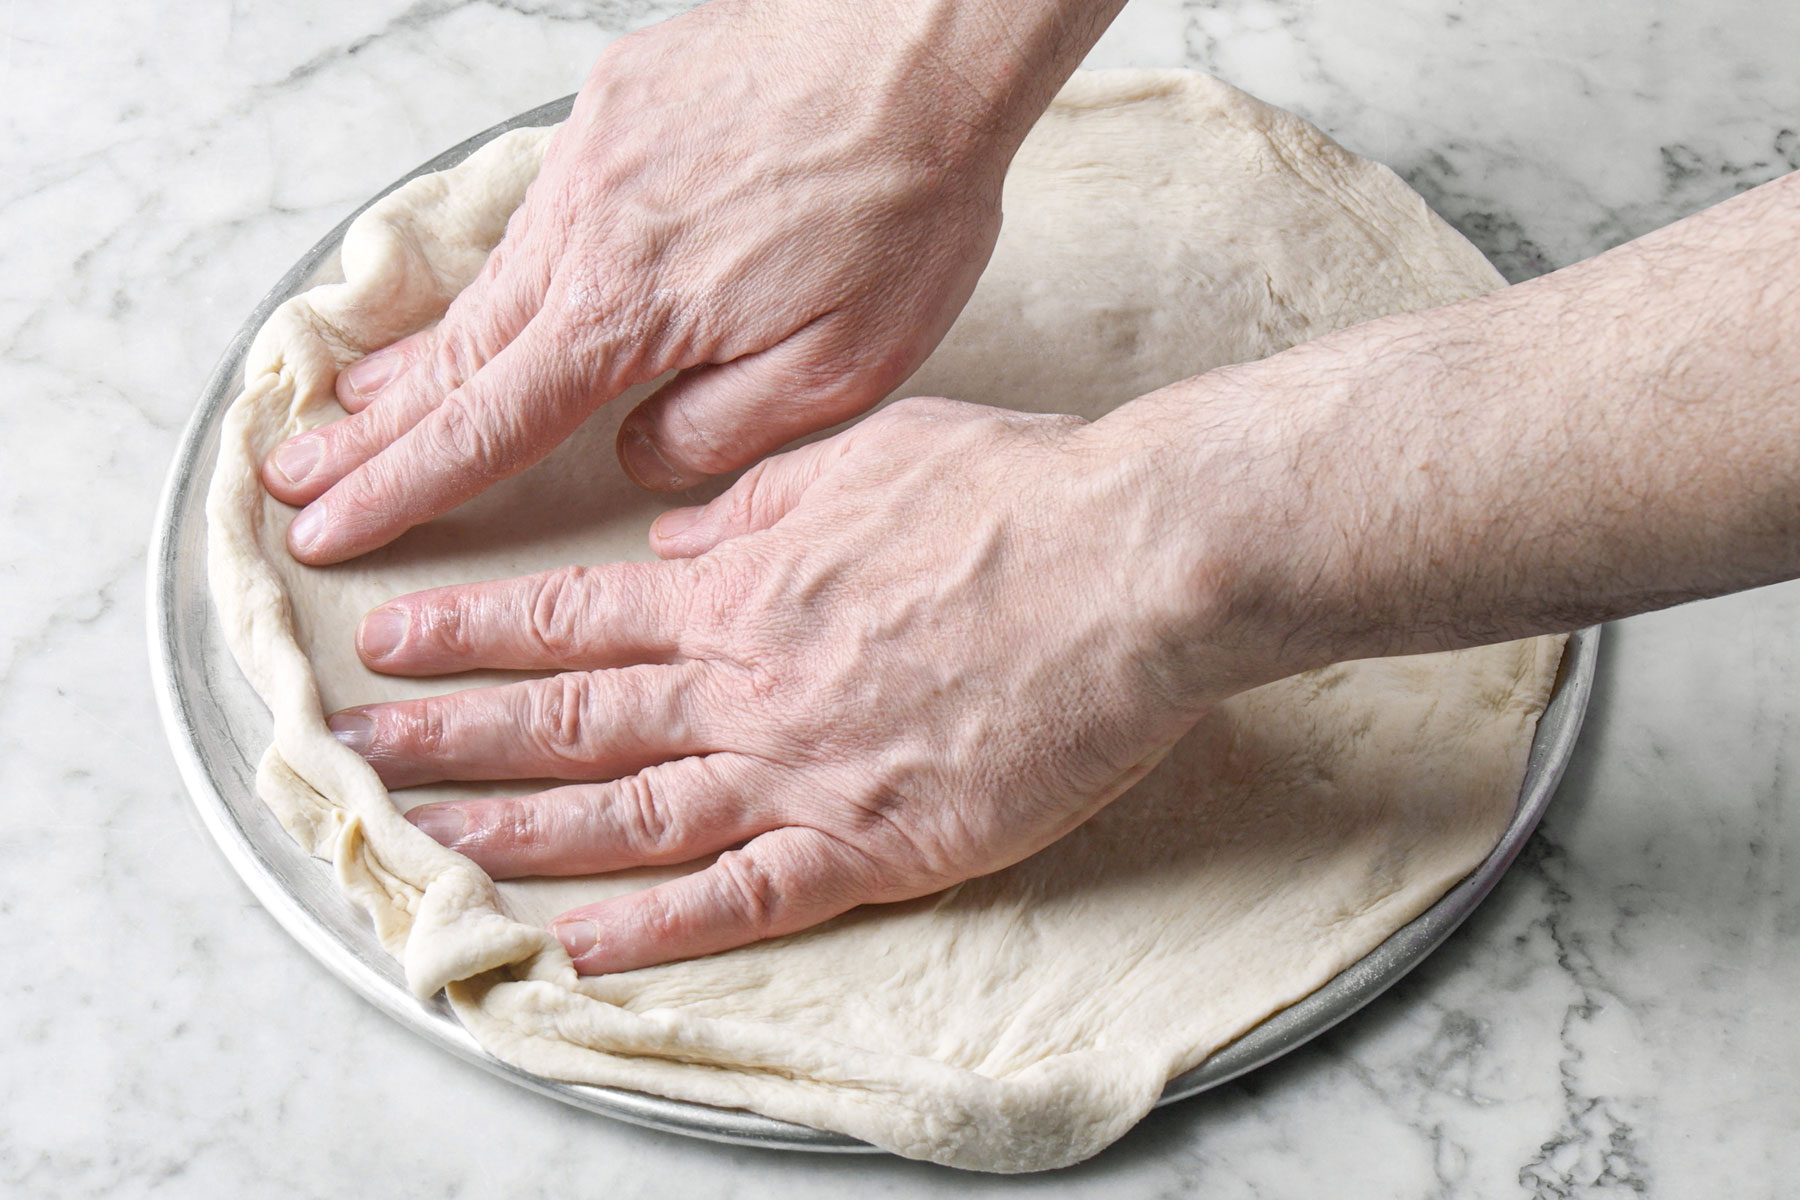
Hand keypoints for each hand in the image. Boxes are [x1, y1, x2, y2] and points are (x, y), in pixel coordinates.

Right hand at [260, 0, 1112, 565]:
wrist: (919, 46)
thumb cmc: (901, 206)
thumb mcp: (838, 368)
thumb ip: (720, 431)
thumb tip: (638, 455)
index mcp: (626, 313)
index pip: (487, 427)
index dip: (400, 488)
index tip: (331, 528)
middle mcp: (583, 233)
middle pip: (456, 355)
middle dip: (372, 429)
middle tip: (299, 474)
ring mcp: (592, 158)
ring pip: (491, 279)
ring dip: (424, 349)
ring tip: (362, 399)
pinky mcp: (618, 103)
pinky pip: (543, 208)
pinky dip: (504, 264)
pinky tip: (497, 290)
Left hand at [324, 397, 1232, 973]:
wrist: (1131, 564)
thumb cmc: (1012, 494)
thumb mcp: (863, 450)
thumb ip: (755, 497)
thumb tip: (675, 529)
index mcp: (742, 582)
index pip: (574, 613)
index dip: (471, 632)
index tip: (389, 642)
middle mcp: (746, 679)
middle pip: (570, 716)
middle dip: (450, 733)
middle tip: (351, 752)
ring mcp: (802, 768)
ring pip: (628, 811)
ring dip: (516, 832)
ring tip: (423, 845)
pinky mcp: (875, 842)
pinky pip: (744, 897)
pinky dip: (656, 928)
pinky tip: (579, 946)